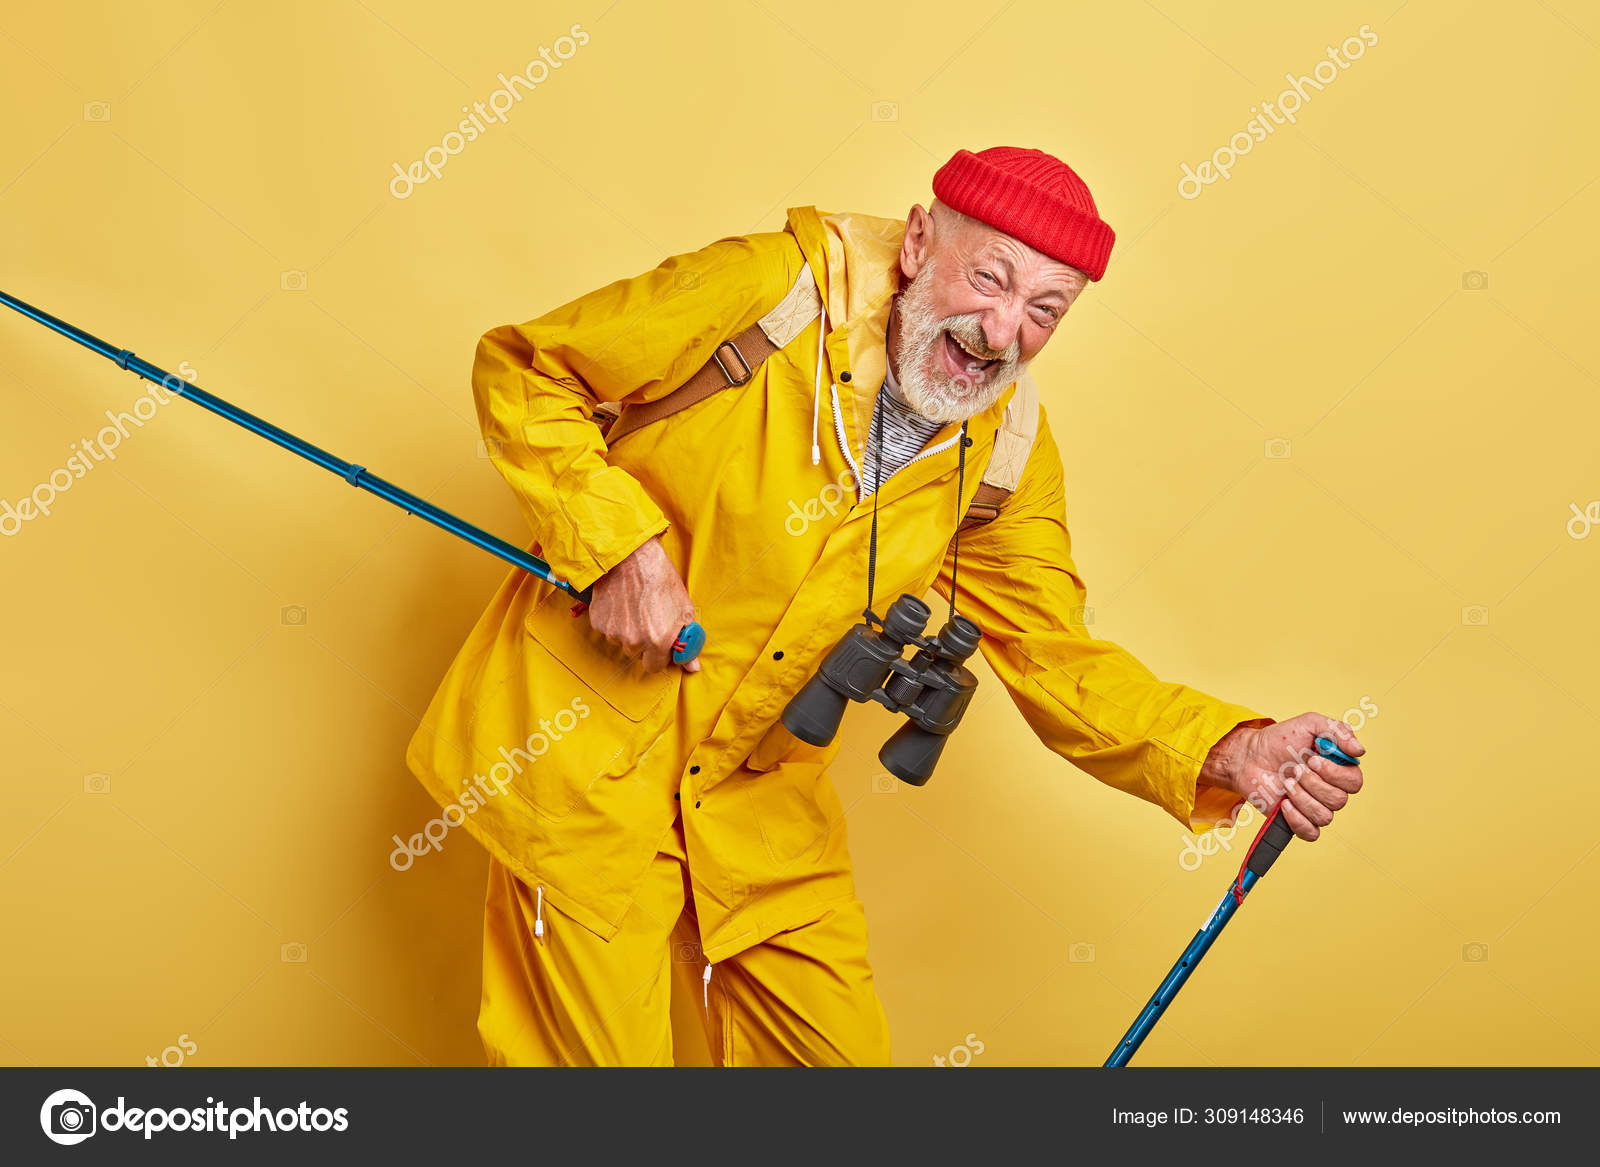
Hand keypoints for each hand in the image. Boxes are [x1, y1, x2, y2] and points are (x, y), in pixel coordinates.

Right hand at [587, 535, 700, 672]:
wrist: (633, 556)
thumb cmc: (661, 579)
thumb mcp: (684, 609)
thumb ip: (688, 642)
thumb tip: (692, 667)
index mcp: (658, 641)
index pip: (654, 667)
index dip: (658, 655)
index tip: (660, 644)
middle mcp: (634, 641)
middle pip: (637, 654)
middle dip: (643, 642)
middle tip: (647, 619)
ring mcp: (613, 632)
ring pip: (621, 641)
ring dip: (627, 631)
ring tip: (634, 607)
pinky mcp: (598, 621)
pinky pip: (607, 630)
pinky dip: (613, 621)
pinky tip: (621, 603)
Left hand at [1206, 713, 1364, 840]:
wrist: (1250, 756)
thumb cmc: (1280, 740)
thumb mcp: (1310, 724)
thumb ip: (1338, 731)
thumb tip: (1360, 750)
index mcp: (1338, 770)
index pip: (1354, 782)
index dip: (1335, 773)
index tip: (1313, 759)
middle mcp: (1330, 791)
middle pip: (1339, 800)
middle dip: (1313, 783)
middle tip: (1295, 769)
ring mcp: (1315, 807)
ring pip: (1324, 816)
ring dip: (1302, 797)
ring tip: (1287, 782)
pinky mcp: (1298, 821)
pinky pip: (1311, 833)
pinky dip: (1297, 819)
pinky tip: (1284, 804)